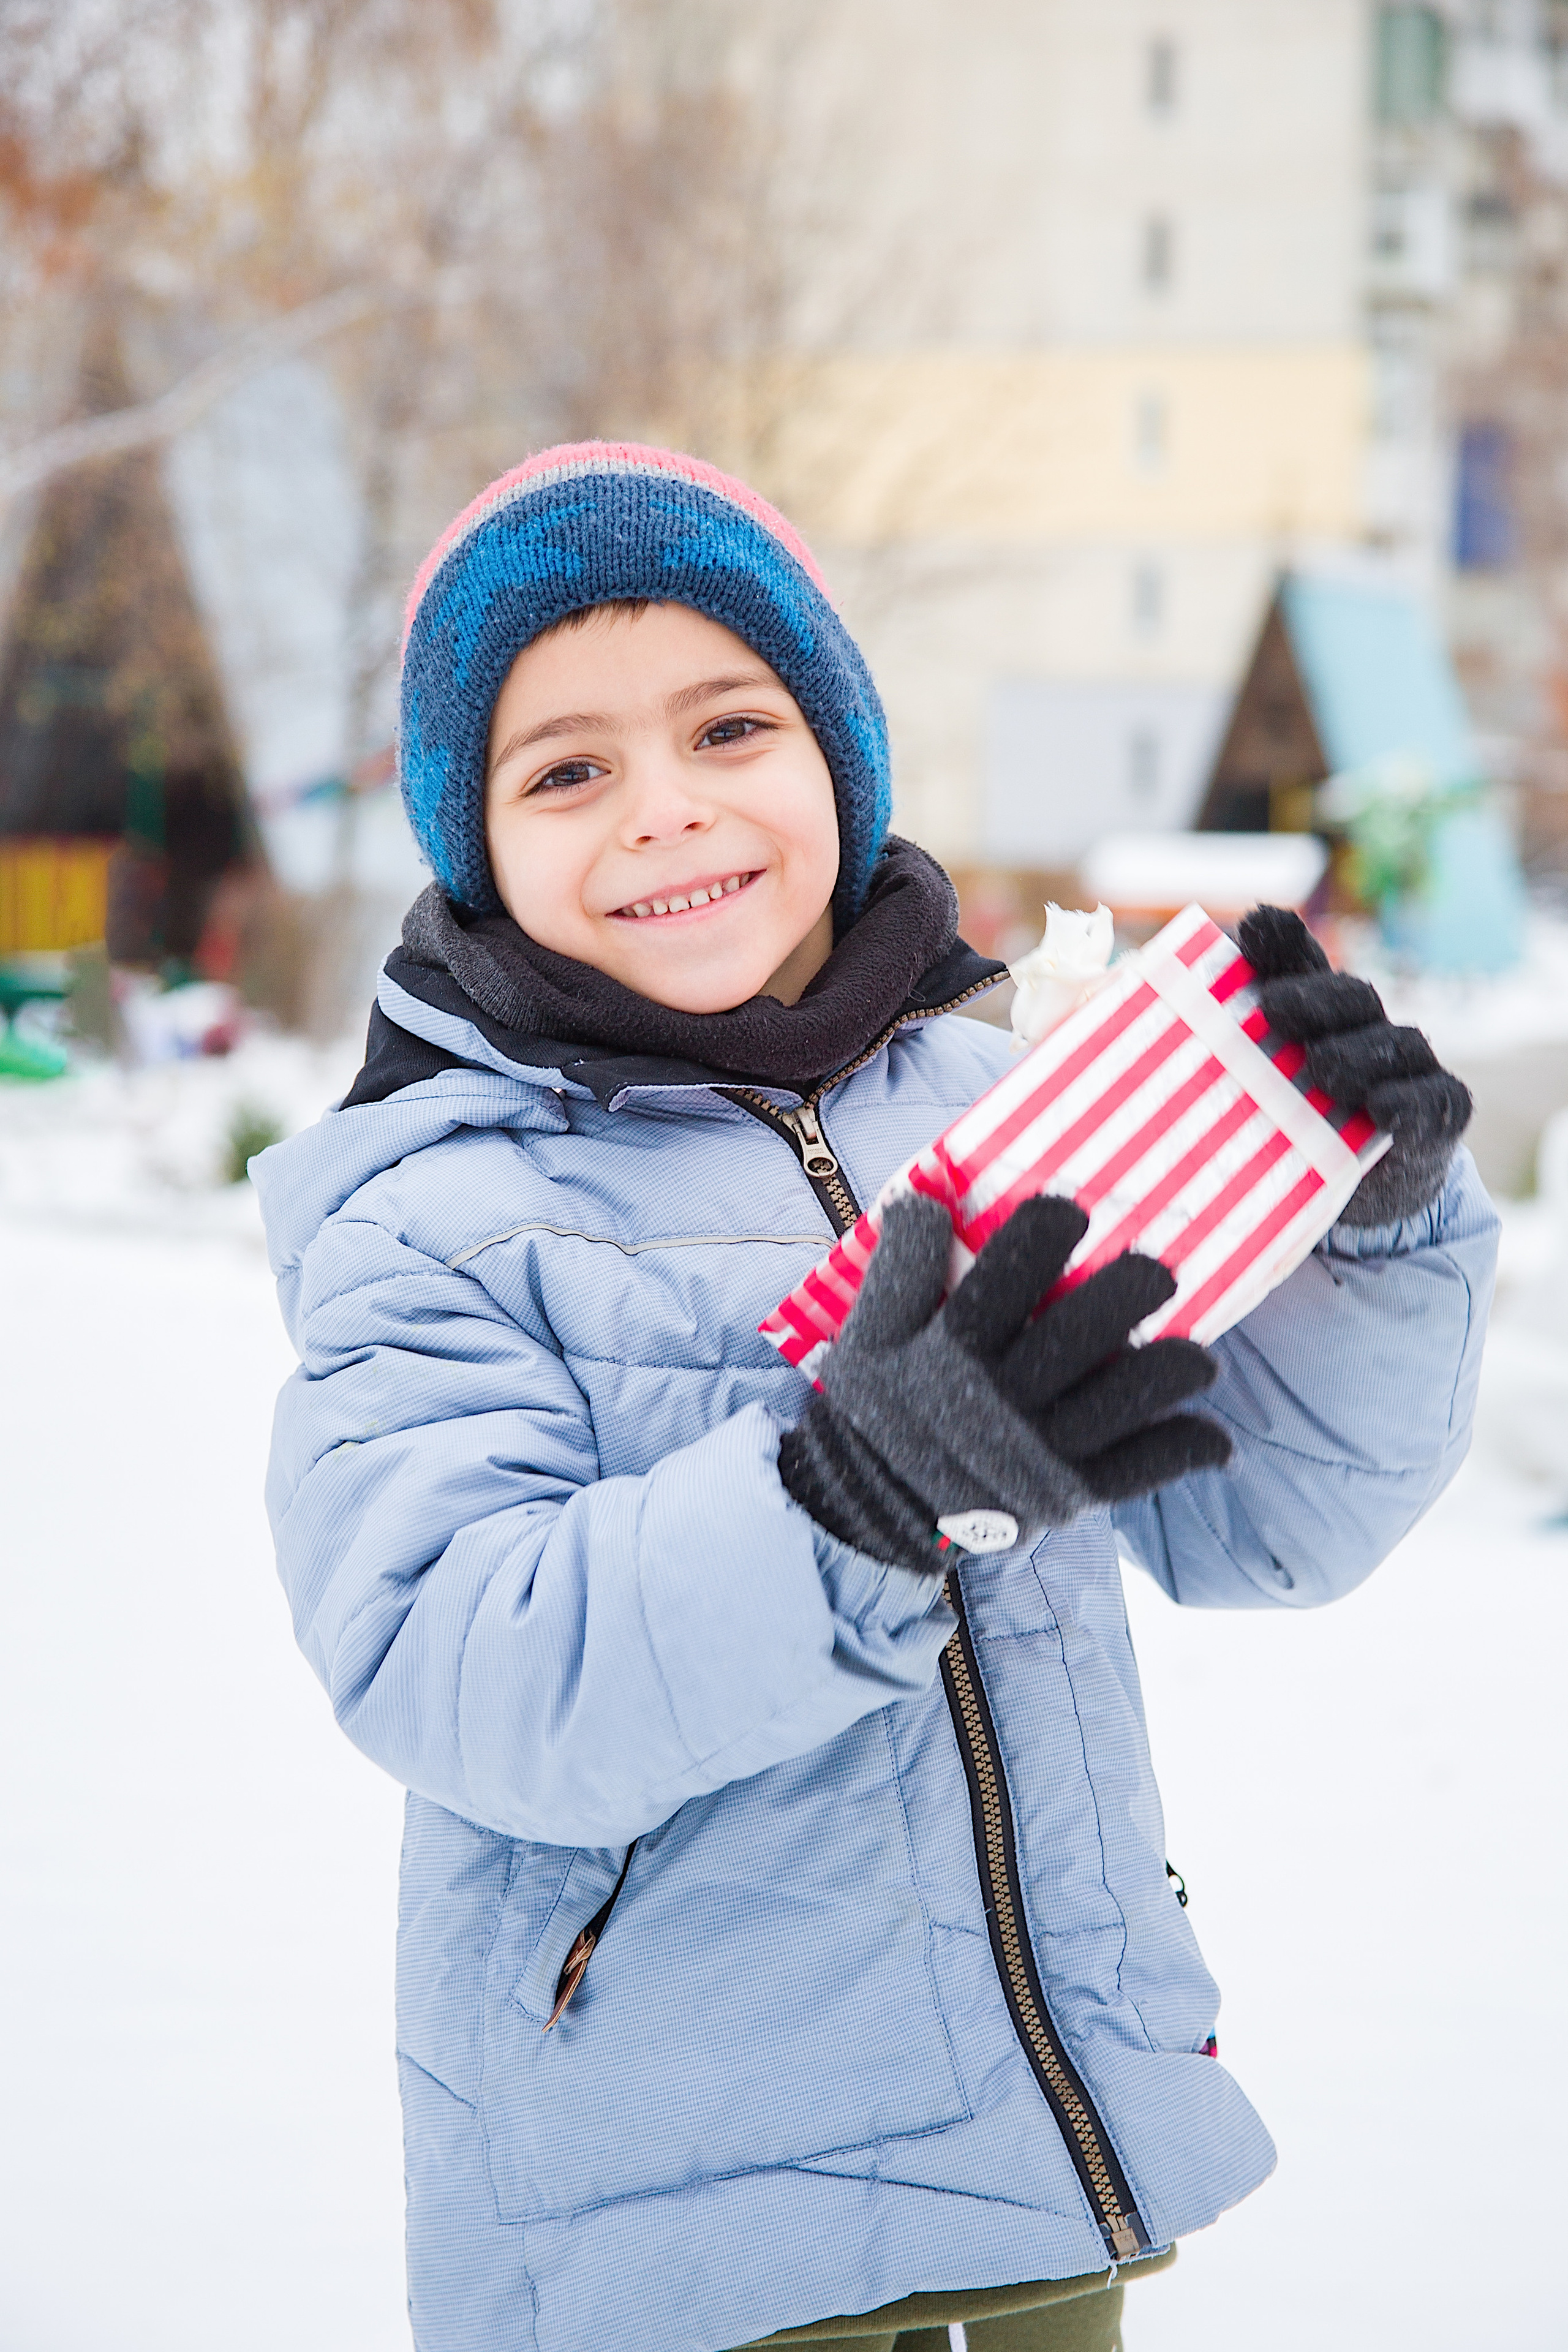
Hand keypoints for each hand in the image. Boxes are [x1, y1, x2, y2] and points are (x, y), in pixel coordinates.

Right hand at [777, 1193, 1230, 1572]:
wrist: (870, 1512)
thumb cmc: (874, 1412)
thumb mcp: (865, 1338)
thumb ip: (897, 1271)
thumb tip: (922, 1199)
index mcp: (950, 1351)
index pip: (1006, 1276)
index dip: (1045, 1232)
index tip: (1070, 1210)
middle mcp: (1000, 1398)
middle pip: (1079, 1331)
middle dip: (1128, 1291)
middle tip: (1156, 1271)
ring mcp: (1038, 1451)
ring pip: (1122, 1401)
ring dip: (1171, 1371)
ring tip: (1200, 1357)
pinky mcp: (1065, 1496)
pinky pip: (1137, 1472)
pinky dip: (1181, 1452)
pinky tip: (1216, 1438)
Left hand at [1238, 907, 1471, 1226]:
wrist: (1362, 1191)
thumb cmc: (1298, 1131)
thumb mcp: (1254, 1098)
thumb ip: (1221, 1057)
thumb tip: (1145, 1032)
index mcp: (1320, 1015)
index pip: (1300, 966)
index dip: (1280, 943)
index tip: (1251, 925)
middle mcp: (1368, 1031)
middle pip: (1351, 998)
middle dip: (1314, 998)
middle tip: (1273, 1006)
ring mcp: (1411, 1071)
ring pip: (1394, 1046)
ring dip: (1357, 1055)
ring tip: (1323, 1069)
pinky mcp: (1439, 1116)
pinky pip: (1433, 1102)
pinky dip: (1409, 1105)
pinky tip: (1381, 1109)